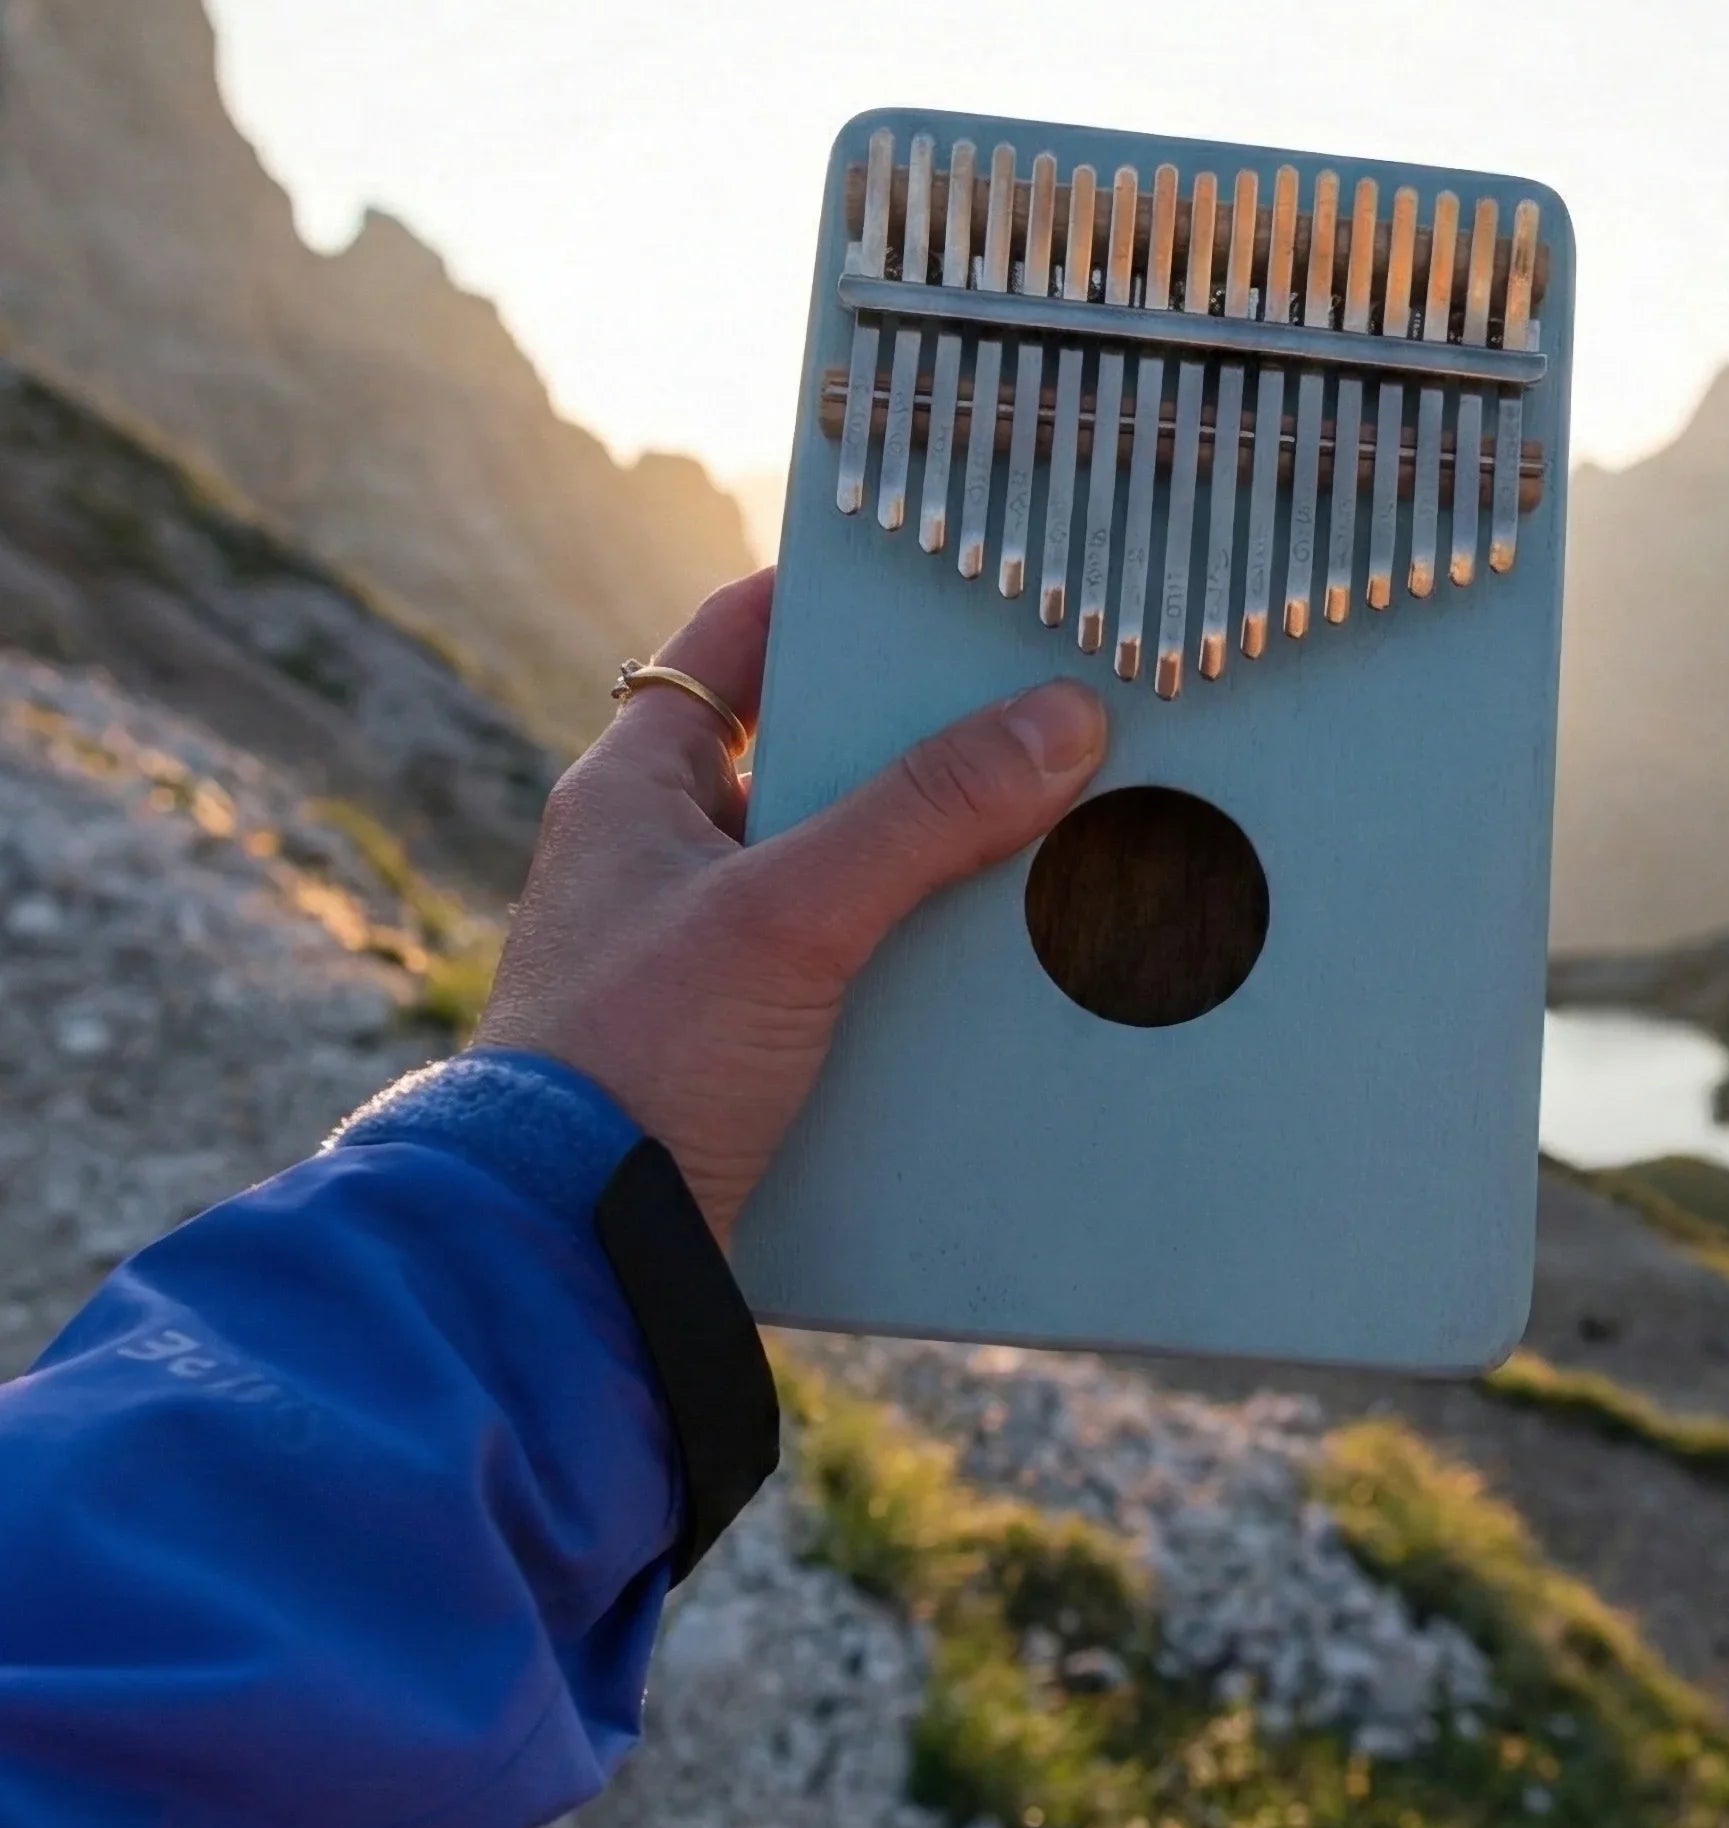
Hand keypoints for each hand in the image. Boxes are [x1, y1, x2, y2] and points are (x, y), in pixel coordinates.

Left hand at [476, 568, 1107, 1242]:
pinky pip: (848, 964)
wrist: (567, 1249)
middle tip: (1031, 708)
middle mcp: (663, 859)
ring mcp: (700, 953)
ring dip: (930, 857)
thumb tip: (1063, 718)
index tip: (929, 578)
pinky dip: (916, 952)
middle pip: (809, 757)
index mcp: (635, 789)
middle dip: (917, 742)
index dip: (823, 600)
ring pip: (839, 867)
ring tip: (1049, 828)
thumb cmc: (637, 1055)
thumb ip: (922, 812)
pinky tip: (1000, 958)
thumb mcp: (789, 912)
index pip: (729, 645)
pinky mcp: (739, 1041)